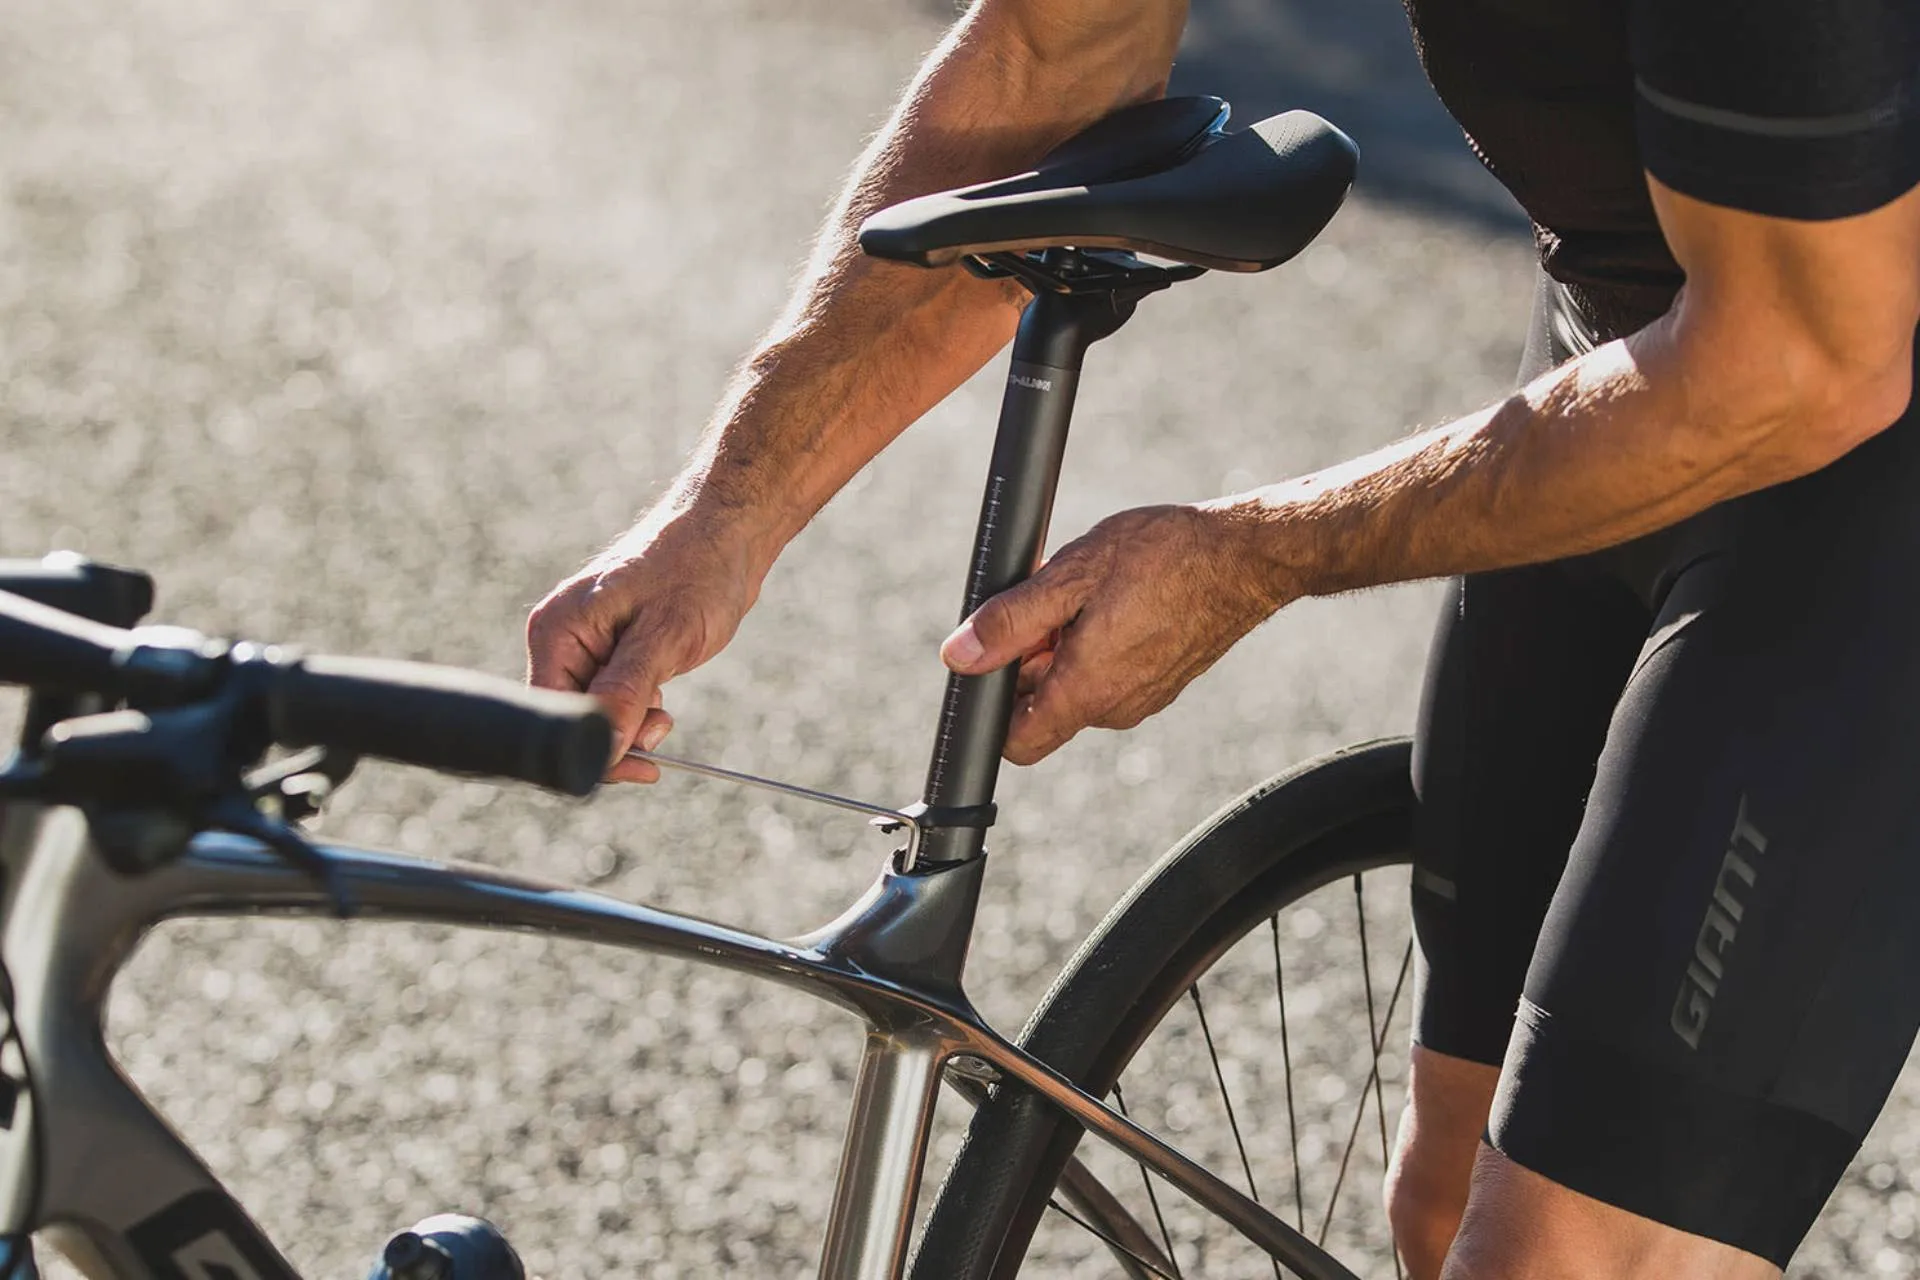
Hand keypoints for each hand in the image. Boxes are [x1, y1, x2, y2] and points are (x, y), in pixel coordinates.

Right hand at [527, 509, 765, 782]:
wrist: (728, 532)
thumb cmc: (697, 569)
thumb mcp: (664, 636)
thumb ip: (626, 693)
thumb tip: (603, 750)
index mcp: (557, 630)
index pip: (553, 714)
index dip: (592, 748)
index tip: (642, 764)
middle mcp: (561, 639)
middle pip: (572, 719)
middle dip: (617, 734)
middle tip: (662, 724)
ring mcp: (584, 646)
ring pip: (596, 714)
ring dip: (632, 723)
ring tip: (665, 702)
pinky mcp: (610, 652)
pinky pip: (612, 700)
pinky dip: (638, 708)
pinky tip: (662, 690)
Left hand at [939, 503, 1287, 764]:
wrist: (1248, 557)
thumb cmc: (1167, 556)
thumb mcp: (1071, 575)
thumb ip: (1010, 621)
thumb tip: (959, 655)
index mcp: (1086, 691)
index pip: (1016, 744)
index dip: (994, 706)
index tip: (998, 658)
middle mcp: (1114, 709)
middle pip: (1043, 707)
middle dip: (1032, 659)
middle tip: (1051, 601)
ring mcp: (1142, 700)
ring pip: (1076, 687)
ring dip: (1066, 647)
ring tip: (1088, 593)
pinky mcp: (1161, 684)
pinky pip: (1109, 676)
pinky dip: (1096, 644)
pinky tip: (1115, 599)